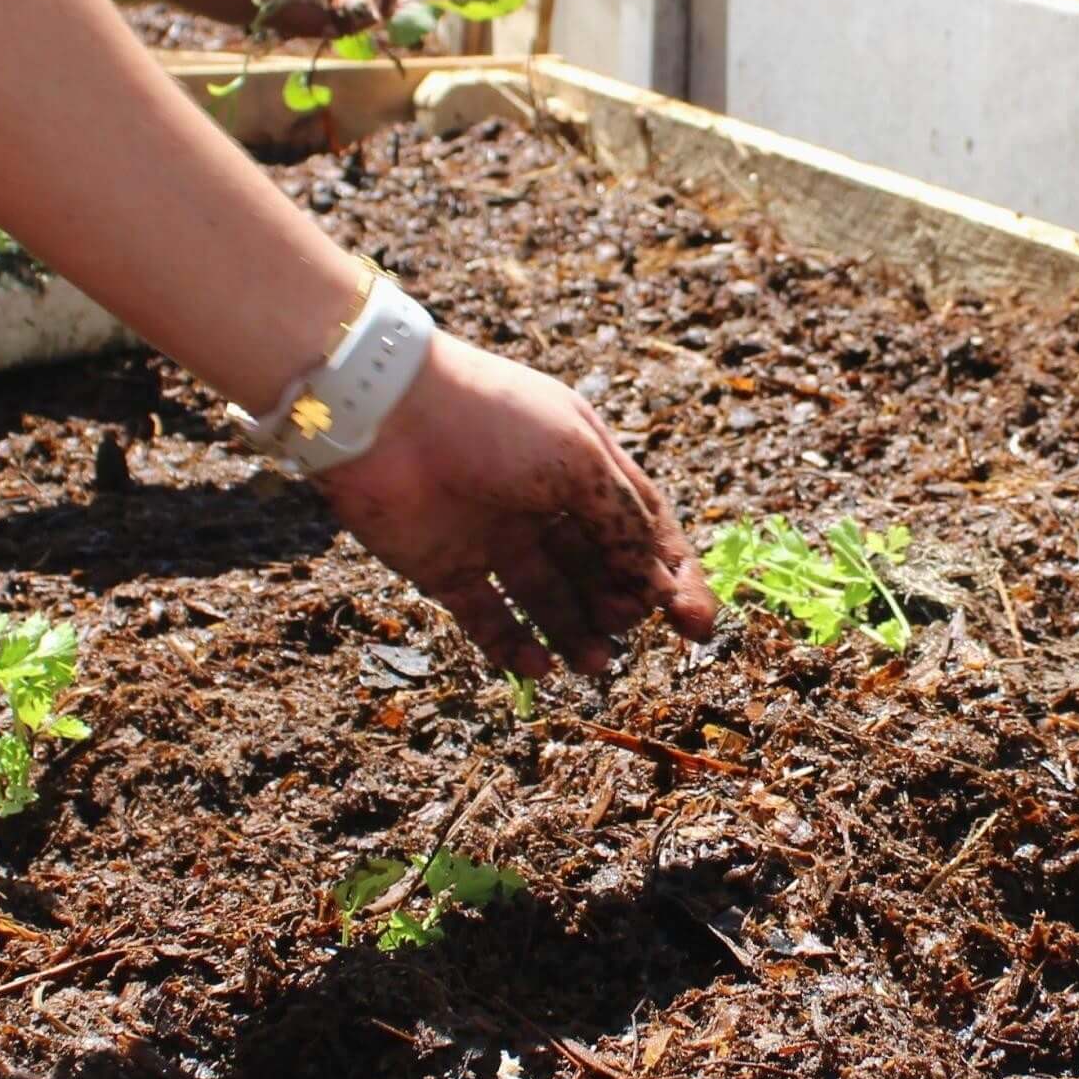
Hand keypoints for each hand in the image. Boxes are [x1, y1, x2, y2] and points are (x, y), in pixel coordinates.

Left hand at [316, 333, 713, 678]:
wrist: (383, 412)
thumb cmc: (492, 420)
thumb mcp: (578, 460)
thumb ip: (625, 522)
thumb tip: (658, 583)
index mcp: (583, 466)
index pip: (644, 530)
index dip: (672, 577)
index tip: (695, 626)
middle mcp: (542, 505)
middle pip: (599, 571)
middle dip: (621, 605)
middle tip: (621, 622)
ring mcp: (494, 539)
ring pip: (549, 602)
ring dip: (576, 635)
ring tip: (590, 663)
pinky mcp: (445, 570)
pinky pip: (491, 622)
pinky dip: (516, 650)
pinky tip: (539, 665)